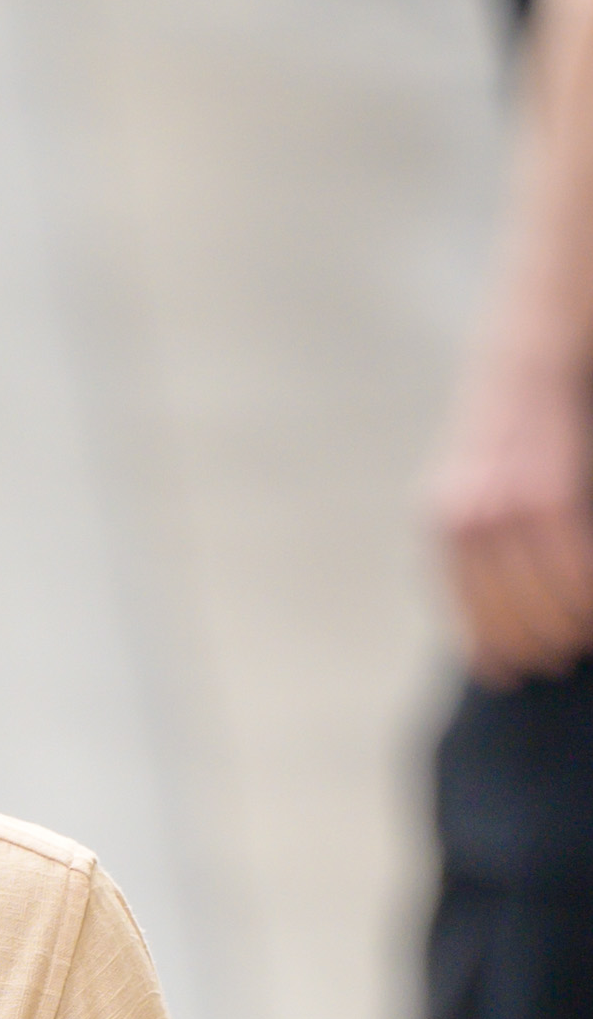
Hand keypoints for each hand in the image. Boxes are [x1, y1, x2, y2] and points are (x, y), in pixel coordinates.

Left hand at [428, 361, 592, 684]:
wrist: (528, 344)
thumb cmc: (512, 418)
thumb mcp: (475, 477)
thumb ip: (478, 532)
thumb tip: (498, 588)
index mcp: (441, 521)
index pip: (461, 604)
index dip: (485, 644)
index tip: (504, 674)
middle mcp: (464, 519)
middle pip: (499, 608)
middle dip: (529, 642)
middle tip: (554, 660)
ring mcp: (503, 505)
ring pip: (536, 591)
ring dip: (562, 623)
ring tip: (578, 639)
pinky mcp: (544, 489)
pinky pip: (568, 559)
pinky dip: (584, 587)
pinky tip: (592, 606)